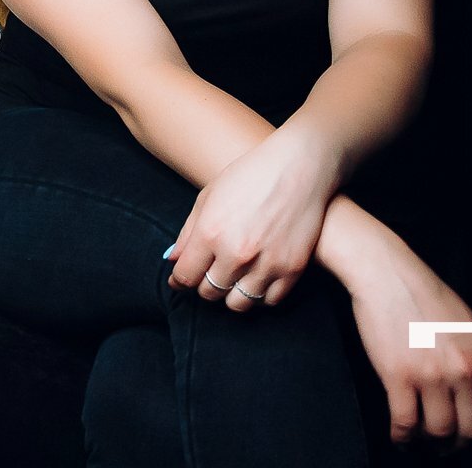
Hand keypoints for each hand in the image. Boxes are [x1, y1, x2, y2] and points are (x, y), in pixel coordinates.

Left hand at [167, 129, 338, 309]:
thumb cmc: (248, 177)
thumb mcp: (208, 197)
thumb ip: (188, 233)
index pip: (185, 276)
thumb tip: (173, 260)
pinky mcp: (293, 269)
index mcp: (209, 232)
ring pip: (239, 303)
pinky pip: (269, 300)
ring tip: (232, 281)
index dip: (180, 281)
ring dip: (231, 296)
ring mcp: (266, 263)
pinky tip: (256, 280)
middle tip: (208, 277)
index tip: (181, 281)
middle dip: (204, 287)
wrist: (298, 168)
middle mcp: (235, 253)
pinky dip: (260, 295)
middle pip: (210, 292)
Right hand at [347, 238, 471, 448]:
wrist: (386, 273)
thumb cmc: (421, 293)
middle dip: (458, 445)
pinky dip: (403, 437)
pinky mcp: (399, 375)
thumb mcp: (468, 325)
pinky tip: (399, 437)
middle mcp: (466, 370)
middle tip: (445, 448)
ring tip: (419, 443)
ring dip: (429, 444)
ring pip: (440, 431)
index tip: (463, 432)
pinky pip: (406, 422)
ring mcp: (432, 374)